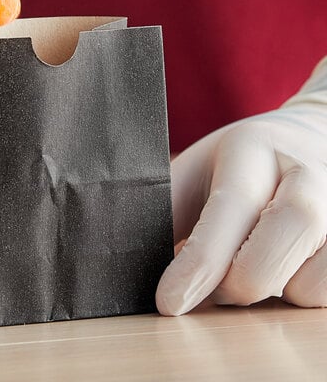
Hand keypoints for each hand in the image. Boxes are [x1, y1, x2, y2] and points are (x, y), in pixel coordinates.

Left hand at [156, 57, 326, 314]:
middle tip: (214, 284)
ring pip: (308, 285)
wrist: (313, 136)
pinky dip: (299, 292)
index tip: (168, 302)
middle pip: (278, 249)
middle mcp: (308, 174)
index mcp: (254, 150)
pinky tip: (284, 265)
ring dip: (270, 291)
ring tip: (252, 262)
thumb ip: (170, 207)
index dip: (198, 262)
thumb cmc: (242, 162)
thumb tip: (130, 260)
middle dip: (235, 284)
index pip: (229, 208)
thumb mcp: (200, 168)